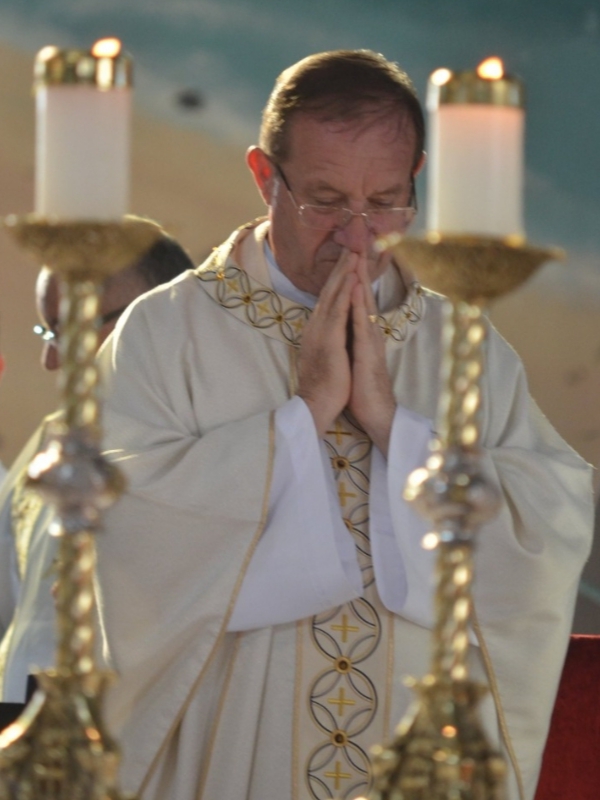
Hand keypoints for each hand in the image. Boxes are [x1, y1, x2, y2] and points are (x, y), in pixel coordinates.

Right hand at [297, 250, 357, 435]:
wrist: (316, 404)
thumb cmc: (325, 384)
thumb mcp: (328, 354)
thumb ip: (330, 337)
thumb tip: (336, 327)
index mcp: (318, 329)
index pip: (329, 297)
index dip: (338, 276)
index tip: (348, 258)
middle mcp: (316, 325)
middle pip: (330, 289)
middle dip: (341, 266)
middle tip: (352, 243)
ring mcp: (321, 331)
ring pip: (333, 295)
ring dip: (344, 272)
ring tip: (353, 252)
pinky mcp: (328, 340)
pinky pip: (338, 311)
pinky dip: (345, 293)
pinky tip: (352, 279)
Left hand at [348, 255, 394, 455]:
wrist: (376, 414)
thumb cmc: (363, 389)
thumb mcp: (354, 358)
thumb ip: (352, 340)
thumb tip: (345, 326)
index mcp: (362, 334)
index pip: (357, 300)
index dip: (352, 278)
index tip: (348, 255)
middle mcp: (369, 332)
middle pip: (363, 295)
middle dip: (358, 269)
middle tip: (355, 242)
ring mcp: (371, 340)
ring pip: (365, 303)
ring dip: (360, 279)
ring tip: (357, 255)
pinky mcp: (369, 352)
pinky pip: (363, 323)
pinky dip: (359, 304)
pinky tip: (356, 289)